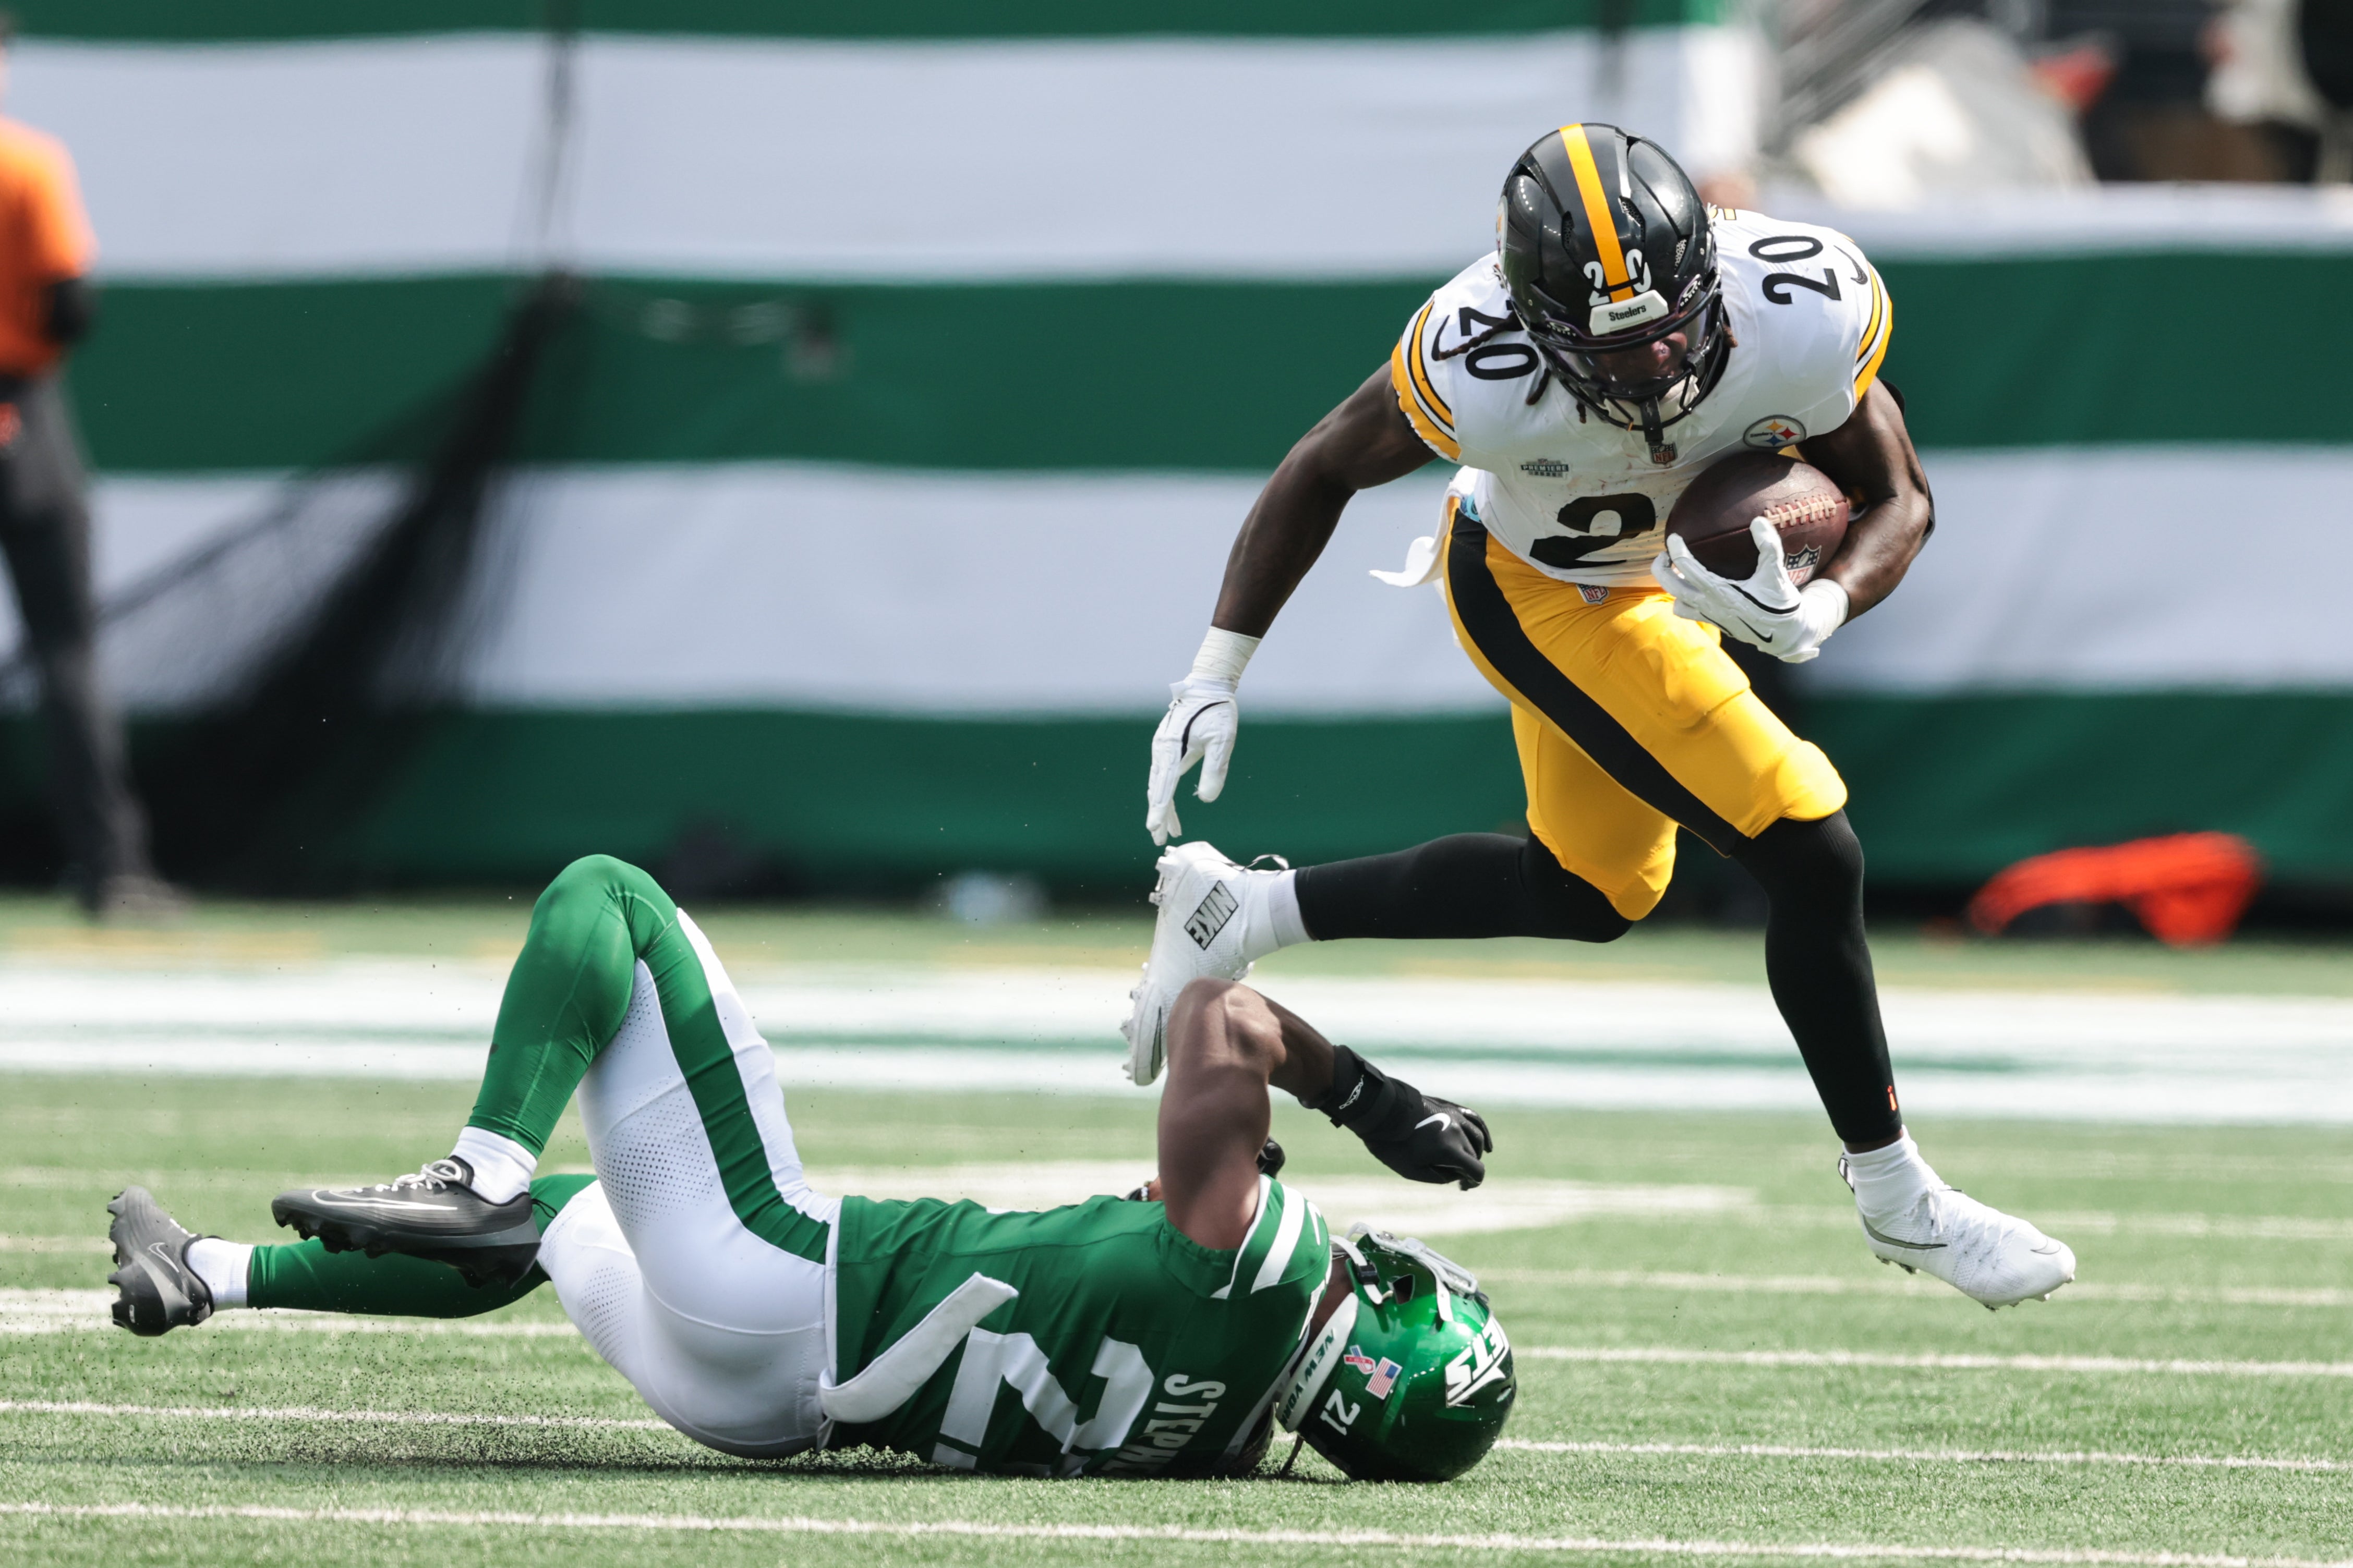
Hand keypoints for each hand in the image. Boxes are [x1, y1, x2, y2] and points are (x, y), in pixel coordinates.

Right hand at [1145, 677, 1238, 845]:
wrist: (1208, 686)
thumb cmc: (1216, 712)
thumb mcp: (1222, 741)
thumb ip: (1214, 770)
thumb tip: (1207, 799)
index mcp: (1171, 748)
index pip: (1164, 786)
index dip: (1160, 809)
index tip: (1156, 828)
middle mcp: (1161, 750)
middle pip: (1156, 789)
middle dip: (1158, 815)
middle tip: (1159, 839)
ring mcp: (1162, 748)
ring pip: (1159, 785)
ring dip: (1163, 808)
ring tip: (1171, 831)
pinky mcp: (1167, 748)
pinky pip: (1164, 776)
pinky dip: (1167, 794)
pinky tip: (1172, 809)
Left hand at [1307, 1046, 1493, 1188]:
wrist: (1380, 1113)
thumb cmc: (1393, 1145)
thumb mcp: (1413, 1171)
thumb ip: (1440, 1176)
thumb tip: (1456, 1175)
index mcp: (1450, 1149)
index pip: (1477, 1170)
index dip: (1474, 1181)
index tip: (1464, 1186)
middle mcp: (1457, 1131)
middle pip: (1473, 1155)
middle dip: (1468, 1169)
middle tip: (1457, 1180)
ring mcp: (1454, 1116)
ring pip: (1476, 1137)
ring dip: (1474, 1151)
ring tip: (1467, 1162)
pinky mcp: (1448, 1106)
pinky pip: (1472, 1117)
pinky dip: (1481, 1130)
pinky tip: (1483, 1140)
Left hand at [1650, 517, 1845, 663]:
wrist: (1785, 635)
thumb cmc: (1779, 603)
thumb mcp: (1776, 573)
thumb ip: (1768, 546)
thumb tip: (1758, 521)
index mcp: (1719, 591)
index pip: (1686, 567)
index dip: (1676, 550)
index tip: (1673, 538)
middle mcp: (1709, 605)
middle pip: (1670, 587)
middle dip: (1661, 569)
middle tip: (1664, 555)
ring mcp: (1709, 616)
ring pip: (1677, 604)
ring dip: (1672, 589)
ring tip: (1677, 574)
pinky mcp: (1715, 623)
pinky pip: (1689, 614)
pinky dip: (1685, 602)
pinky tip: (1695, 590)